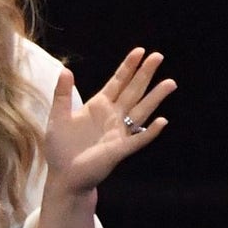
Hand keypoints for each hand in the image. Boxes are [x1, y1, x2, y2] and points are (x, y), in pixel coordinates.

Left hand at [42, 48, 176, 195]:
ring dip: (155, 97)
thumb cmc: (61, 147)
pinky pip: (138, 139)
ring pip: (141, 111)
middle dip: (145, 74)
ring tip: (170, 83)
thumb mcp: (57, 117)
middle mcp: (113, 116)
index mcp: (98, 105)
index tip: (140, 51)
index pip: (117, 82)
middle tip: (158, 56)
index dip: (128, 67)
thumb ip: (62, 94)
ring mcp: (119, 132)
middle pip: (133, 91)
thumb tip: (66, 69)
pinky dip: (150, 132)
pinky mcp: (120, 150)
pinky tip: (161, 121)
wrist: (64, 176)